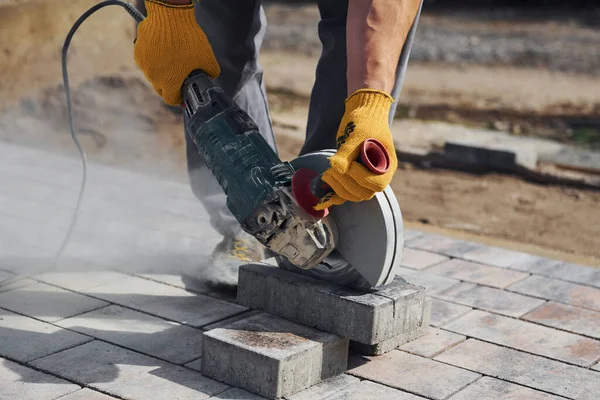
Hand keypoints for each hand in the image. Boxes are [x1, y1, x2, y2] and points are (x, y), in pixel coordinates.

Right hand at [134, 0, 219, 105]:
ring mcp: (144, 65)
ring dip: (161, 72)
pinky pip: (146, 61)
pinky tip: (162, 50)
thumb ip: (210, 73)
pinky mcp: (138, 53)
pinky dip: (153, 59)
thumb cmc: (189, 40)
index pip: (171, 100)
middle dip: (170, 85)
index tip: (183, 92)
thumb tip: (210, 77)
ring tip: (172, 59)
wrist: (170, 17)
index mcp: (170, 84)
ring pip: (153, 75)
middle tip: (179, 75)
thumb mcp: (207, 59)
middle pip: (161, 88)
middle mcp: (154, 78)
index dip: (179, 97)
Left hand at [314, 89, 397, 210]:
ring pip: (353, 195)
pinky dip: (333, 195)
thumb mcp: (356, 134)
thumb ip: (346, 152)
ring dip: (338, 187)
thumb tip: (336, 168)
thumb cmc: (364, 121)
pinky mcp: (352, 178)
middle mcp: (378, 175)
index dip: (361, 177)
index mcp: (387, 165)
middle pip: (364, 193)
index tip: (350, 164)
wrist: (362, 113)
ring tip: (327, 173)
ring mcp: (365, 178)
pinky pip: (345, 192)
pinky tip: (321, 199)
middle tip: (332, 169)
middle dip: (346, 183)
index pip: (377, 184)